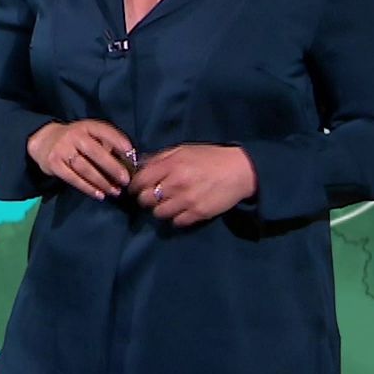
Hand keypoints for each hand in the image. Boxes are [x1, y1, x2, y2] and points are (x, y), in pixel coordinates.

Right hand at [26, 119, 135, 201]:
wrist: (43, 141)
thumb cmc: (75, 140)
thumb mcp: (88, 134)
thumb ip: (105, 144)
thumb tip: (127, 161)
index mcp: (86, 126)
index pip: (103, 131)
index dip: (117, 140)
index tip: (130, 152)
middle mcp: (73, 135)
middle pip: (94, 152)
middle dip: (112, 167)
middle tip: (125, 180)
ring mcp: (62, 149)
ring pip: (84, 168)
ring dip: (102, 181)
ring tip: (115, 191)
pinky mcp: (54, 164)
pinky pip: (73, 178)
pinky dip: (87, 188)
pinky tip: (99, 194)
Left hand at [127, 145, 258, 226]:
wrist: (239, 170)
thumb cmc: (209, 158)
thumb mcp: (182, 150)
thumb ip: (160, 158)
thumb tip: (139, 167)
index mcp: (171, 165)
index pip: (139, 181)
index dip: (134, 186)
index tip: (135, 188)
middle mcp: (176, 183)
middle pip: (146, 199)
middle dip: (145, 199)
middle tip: (152, 197)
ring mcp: (187, 200)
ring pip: (159, 213)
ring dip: (160, 210)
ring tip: (167, 204)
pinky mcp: (199, 213)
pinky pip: (176, 222)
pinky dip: (176, 218)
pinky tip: (181, 211)